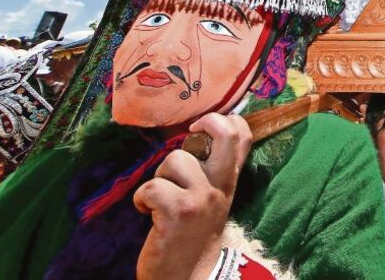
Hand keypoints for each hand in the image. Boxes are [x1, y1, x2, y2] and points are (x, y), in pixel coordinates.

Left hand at [134, 113, 252, 279]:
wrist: (190, 277)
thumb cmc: (194, 234)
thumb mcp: (213, 199)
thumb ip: (212, 171)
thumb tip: (197, 137)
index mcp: (229, 180)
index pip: (242, 135)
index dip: (223, 119)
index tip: (201, 130)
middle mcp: (221, 185)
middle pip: (225, 133)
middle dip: (206, 122)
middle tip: (190, 135)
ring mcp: (201, 198)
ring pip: (174, 160)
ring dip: (158, 177)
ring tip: (160, 197)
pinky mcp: (178, 212)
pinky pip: (151, 187)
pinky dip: (141, 199)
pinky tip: (147, 213)